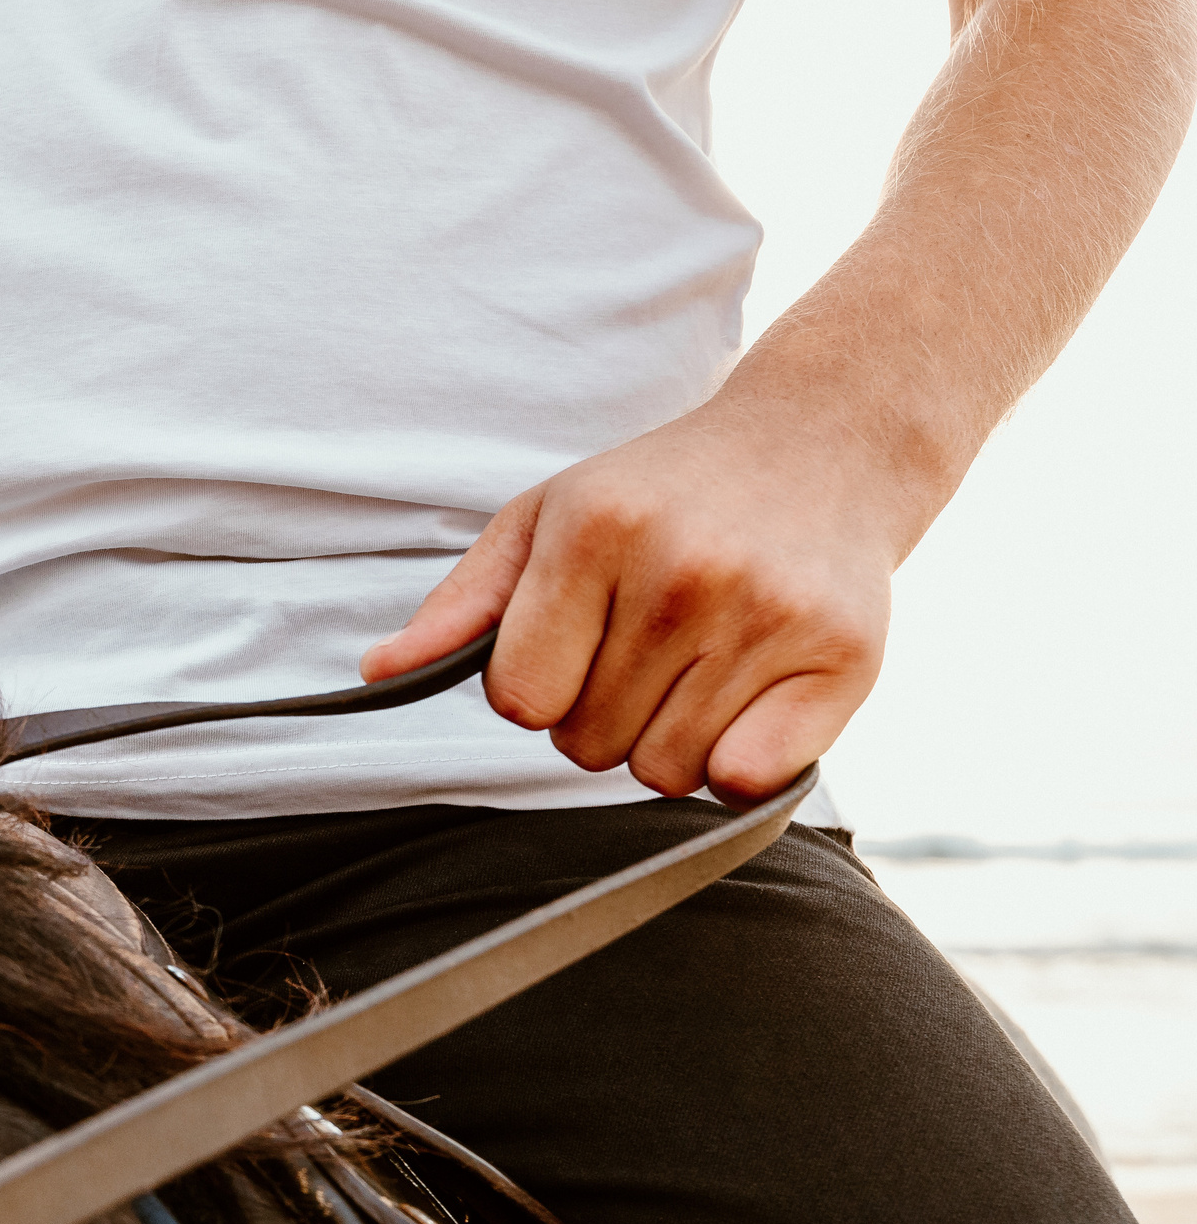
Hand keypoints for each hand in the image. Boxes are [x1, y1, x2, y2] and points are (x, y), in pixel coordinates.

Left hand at [359, 401, 918, 804]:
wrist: (821, 443)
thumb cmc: (661, 492)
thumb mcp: (546, 518)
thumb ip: (462, 604)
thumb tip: (379, 672)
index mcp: (595, 534)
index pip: (520, 700)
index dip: (534, 691)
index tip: (569, 649)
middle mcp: (682, 574)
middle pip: (588, 745)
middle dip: (600, 714)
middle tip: (643, 647)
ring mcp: (767, 617)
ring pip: (663, 773)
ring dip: (665, 739)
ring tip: (694, 663)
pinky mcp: (845, 660)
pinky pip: (746, 780)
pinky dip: (737, 765)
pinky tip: (745, 700)